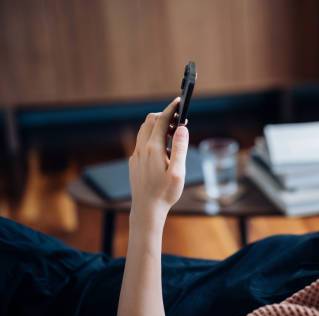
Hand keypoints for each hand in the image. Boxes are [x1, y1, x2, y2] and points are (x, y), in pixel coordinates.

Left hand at [128, 97, 188, 222]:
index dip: (171, 109)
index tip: (179, 101)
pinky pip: (142, 142)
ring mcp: (136, 155)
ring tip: (172, 133)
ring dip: (157, 126)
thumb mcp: (178, 172)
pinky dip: (152, 137)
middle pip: (150, 121)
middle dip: (164, 116)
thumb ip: (180, 148)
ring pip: (144, 130)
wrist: (146, 209)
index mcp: (153, 149)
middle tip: (179, 120)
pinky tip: (162, 149)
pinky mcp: (134, 162)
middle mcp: (142, 149)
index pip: (161, 120)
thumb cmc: (165, 193)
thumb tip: (182, 128)